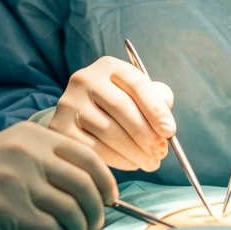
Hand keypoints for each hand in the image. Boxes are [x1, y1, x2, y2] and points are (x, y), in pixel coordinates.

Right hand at [0, 121, 116, 229]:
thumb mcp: (9, 148)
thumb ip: (43, 157)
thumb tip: (84, 183)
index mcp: (32, 134)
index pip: (86, 154)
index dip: (105, 179)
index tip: (110, 197)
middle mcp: (28, 152)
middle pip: (84, 181)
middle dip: (97, 207)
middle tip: (96, 221)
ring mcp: (17, 180)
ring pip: (70, 207)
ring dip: (80, 227)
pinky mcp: (6, 209)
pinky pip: (49, 227)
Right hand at [50, 55, 175, 171]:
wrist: (77, 115)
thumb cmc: (116, 105)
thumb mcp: (134, 95)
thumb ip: (155, 101)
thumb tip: (166, 126)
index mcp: (108, 65)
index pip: (137, 83)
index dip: (156, 109)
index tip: (170, 132)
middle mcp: (84, 79)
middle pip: (122, 107)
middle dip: (146, 134)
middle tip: (161, 153)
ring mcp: (69, 103)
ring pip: (108, 131)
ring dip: (135, 152)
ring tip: (150, 162)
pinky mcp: (59, 128)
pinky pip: (93, 149)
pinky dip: (117, 161)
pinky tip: (131, 164)